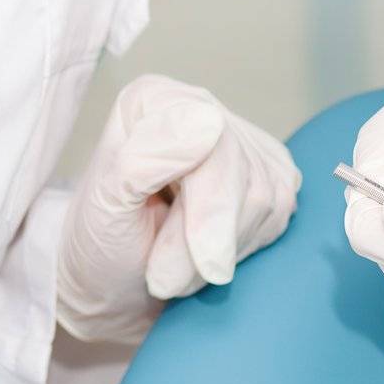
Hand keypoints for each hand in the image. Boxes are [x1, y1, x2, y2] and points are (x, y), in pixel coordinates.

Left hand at [57, 75, 300, 343]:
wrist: (119, 282)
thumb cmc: (102, 245)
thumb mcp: (105, 207)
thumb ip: (143, 161)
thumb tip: (205, 120)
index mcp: (155, 101)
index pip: (212, 144)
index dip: (210, 209)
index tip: (198, 264)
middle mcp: (202, 109)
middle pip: (243, 174)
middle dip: (211, 239)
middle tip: (167, 283)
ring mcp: (243, 142)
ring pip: (267, 198)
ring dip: (224, 250)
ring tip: (178, 273)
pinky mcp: (270, 174)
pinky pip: (281, 212)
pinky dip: (246, 246)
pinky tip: (208, 255)